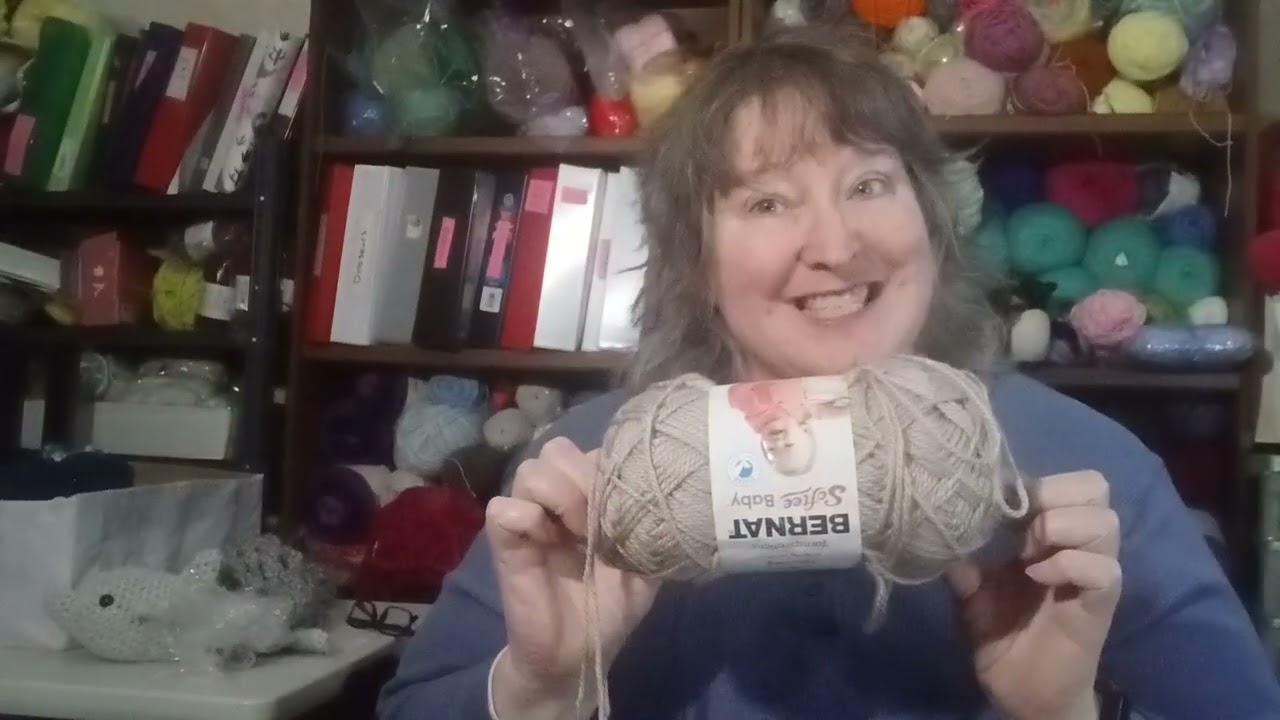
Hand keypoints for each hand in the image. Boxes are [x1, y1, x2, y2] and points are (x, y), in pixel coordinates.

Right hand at [485, 437, 660, 718]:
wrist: (578, 654)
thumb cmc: (609, 607)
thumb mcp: (645, 566)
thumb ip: (652, 528)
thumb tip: (663, 496)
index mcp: (587, 498)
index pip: (592, 451)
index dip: (608, 471)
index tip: (624, 508)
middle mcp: (555, 500)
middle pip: (558, 449)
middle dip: (583, 477)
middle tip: (597, 520)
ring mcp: (527, 518)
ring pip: (531, 469)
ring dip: (560, 495)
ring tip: (577, 532)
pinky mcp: (504, 543)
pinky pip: (503, 508)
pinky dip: (528, 518)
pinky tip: (548, 543)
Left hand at [947, 471, 1122, 719]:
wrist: (1022, 694)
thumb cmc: (1003, 636)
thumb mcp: (972, 594)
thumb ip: (962, 564)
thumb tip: (938, 536)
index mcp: (1050, 536)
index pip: (1067, 482)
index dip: (1035, 482)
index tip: (998, 501)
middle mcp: (1078, 547)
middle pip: (1096, 488)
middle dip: (1056, 494)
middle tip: (1021, 524)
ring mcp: (1093, 575)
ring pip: (1105, 521)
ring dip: (1061, 526)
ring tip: (1028, 553)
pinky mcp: (1100, 606)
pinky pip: (1105, 570)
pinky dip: (1072, 564)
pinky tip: (1039, 575)